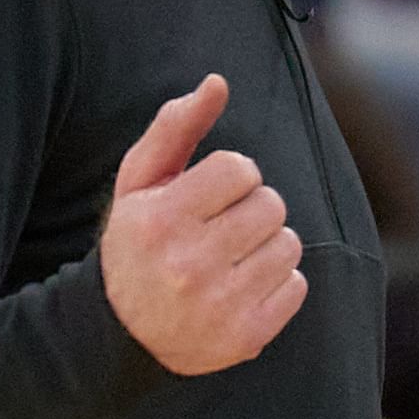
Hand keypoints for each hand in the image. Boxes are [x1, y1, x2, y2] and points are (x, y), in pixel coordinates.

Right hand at [101, 77, 304, 375]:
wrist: (121, 332)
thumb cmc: (138, 242)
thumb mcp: (140, 185)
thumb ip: (176, 129)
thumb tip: (217, 82)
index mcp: (158, 221)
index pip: (239, 168)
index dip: (231, 178)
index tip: (209, 197)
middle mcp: (186, 265)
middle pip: (271, 204)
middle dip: (251, 210)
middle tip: (219, 230)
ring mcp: (218, 304)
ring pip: (289, 244)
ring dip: (268, 245)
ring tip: (229, 259)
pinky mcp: (246, 336)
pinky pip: (296, 285)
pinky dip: (277, 283)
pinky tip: (239, 290)